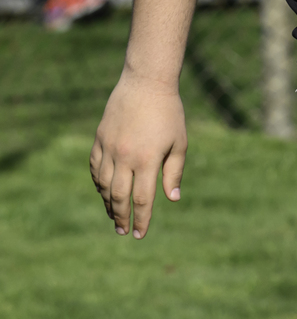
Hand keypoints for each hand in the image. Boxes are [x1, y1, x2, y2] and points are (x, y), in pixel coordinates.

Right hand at [89, 71, 186, 238]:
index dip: (141, 219)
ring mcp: (108, 148)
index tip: (140, 234)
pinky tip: (104, 192)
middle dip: (121, 217)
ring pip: (103, 185)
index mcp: (147, 160)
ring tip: (115, 216)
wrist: (146, 83)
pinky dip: (98, 183)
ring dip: (108, 203)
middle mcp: (124, 157)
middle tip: (124, 231)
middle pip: (118, 197)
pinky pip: (95, 168)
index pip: (142, 199)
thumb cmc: (169, 113)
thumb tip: (172, 199)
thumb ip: (174, 172)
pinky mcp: (99, 140)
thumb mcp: (179, 142)